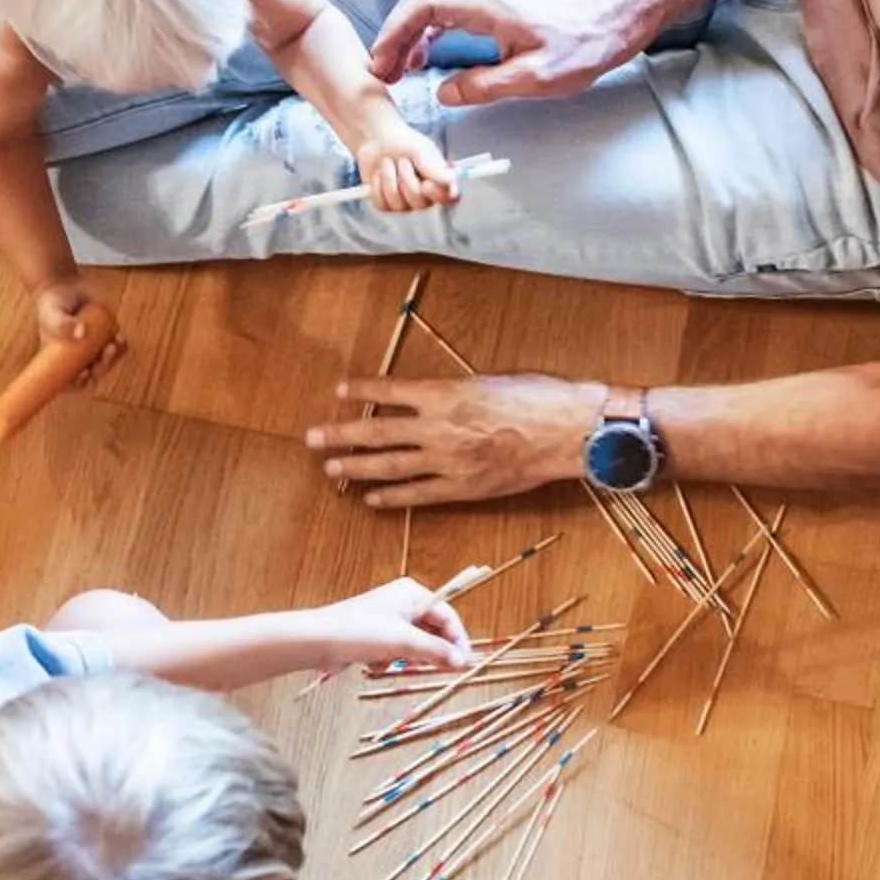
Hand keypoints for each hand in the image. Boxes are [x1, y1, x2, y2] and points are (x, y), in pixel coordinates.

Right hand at [34, 280, 126, 388]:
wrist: (66, 285)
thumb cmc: (53, 304)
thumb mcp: (51, 313)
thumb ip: (61, 324)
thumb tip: (81, 334)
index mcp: (62, 360)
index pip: (71, 381)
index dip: (79, 384)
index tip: (84, 375)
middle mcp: (80, 357)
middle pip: (93, 374)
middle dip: (101, 369)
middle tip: (103, 356)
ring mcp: (95, 347)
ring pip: (108, 362)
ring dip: (113, 359)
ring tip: (112, 345)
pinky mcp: (107, 334)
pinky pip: (118, 347)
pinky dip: (121, 346)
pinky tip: (120, 338)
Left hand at [304, 577, 474, 672]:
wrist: (317, 641)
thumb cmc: (360, 632)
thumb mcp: (404, 641)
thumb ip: (436, 651)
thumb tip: (463, 662)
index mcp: (412, 593)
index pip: (447, 615)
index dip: (458, 640)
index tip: (465, 663)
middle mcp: (402, 602)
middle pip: (432, 630)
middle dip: (431, 651)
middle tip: (438, 670)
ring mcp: (388, 619)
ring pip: (414, 644)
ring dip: (407, 657)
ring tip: (393, 662)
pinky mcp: (375, 636)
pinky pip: (395, 651)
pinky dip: (389, 660)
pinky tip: (374, 663)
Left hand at [306, 374, 599, 505]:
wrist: (567, 431)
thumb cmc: (536, 397)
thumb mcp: (488, 381)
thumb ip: (454, 392)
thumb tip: (430, 397)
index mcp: (445, 393)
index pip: (390, 391)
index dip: (362, 390)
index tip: (339, 390)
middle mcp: (438, 427)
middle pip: (377, 431)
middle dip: (341, 435)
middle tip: (312, 437)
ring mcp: (447, 460)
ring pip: (390, 465)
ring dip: (357, 467)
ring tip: (331, 469)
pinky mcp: (462, 487)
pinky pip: (418, 494)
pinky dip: (392, 496)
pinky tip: (371, 498)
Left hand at [354, 126, 458, 213]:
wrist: (376, 138)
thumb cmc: (404, 142)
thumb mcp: (420, 150)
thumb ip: (433, 167)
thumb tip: (449, 181)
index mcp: (440, 181)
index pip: (449, 198)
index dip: (438, 194)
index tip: (426, 183)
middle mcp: (426, 196)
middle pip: (420, 202)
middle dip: (406, 179)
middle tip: (402, 160)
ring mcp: (406, 203)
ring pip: (398, 204)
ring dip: (389, 179)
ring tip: (387, 162)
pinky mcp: (386, 204)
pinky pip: (382, 204)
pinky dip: (377, 186)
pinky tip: (378, 174)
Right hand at [367, 0, 643, 105]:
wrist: (608, 26)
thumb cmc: (580, 49)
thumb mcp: (534, 78)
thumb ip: (485, 86)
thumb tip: (444, 93)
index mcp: (485, 7)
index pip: (423, 6)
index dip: (395, 33)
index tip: (383, 63)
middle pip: (419, 6)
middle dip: (393, 37)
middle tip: (383, 73)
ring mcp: (485, 3)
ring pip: (430, 11)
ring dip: (408, 38)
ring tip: (397, 71)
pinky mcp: (492, 13)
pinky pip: (446, 18)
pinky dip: (427, 38)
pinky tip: (425, 61)